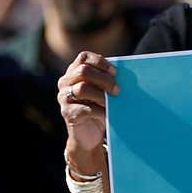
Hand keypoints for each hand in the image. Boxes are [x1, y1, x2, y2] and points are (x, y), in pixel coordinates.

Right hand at [59, 52, 118, 166]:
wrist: (89, 135)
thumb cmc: (98, 107)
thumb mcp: (102, 91)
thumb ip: (107, 80)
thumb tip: (127, 75)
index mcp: (74, 71)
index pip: (84, 58)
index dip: (101, 62)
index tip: (116, 72)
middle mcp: (65, 82)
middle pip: (83, 71)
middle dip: (104, 79)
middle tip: (118, 90)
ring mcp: (64, 97)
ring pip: (82, 88)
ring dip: (102, 95)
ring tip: (113, 102)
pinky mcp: (68, 113)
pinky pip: (85, 109)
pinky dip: (100, 111)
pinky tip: (108, 114)